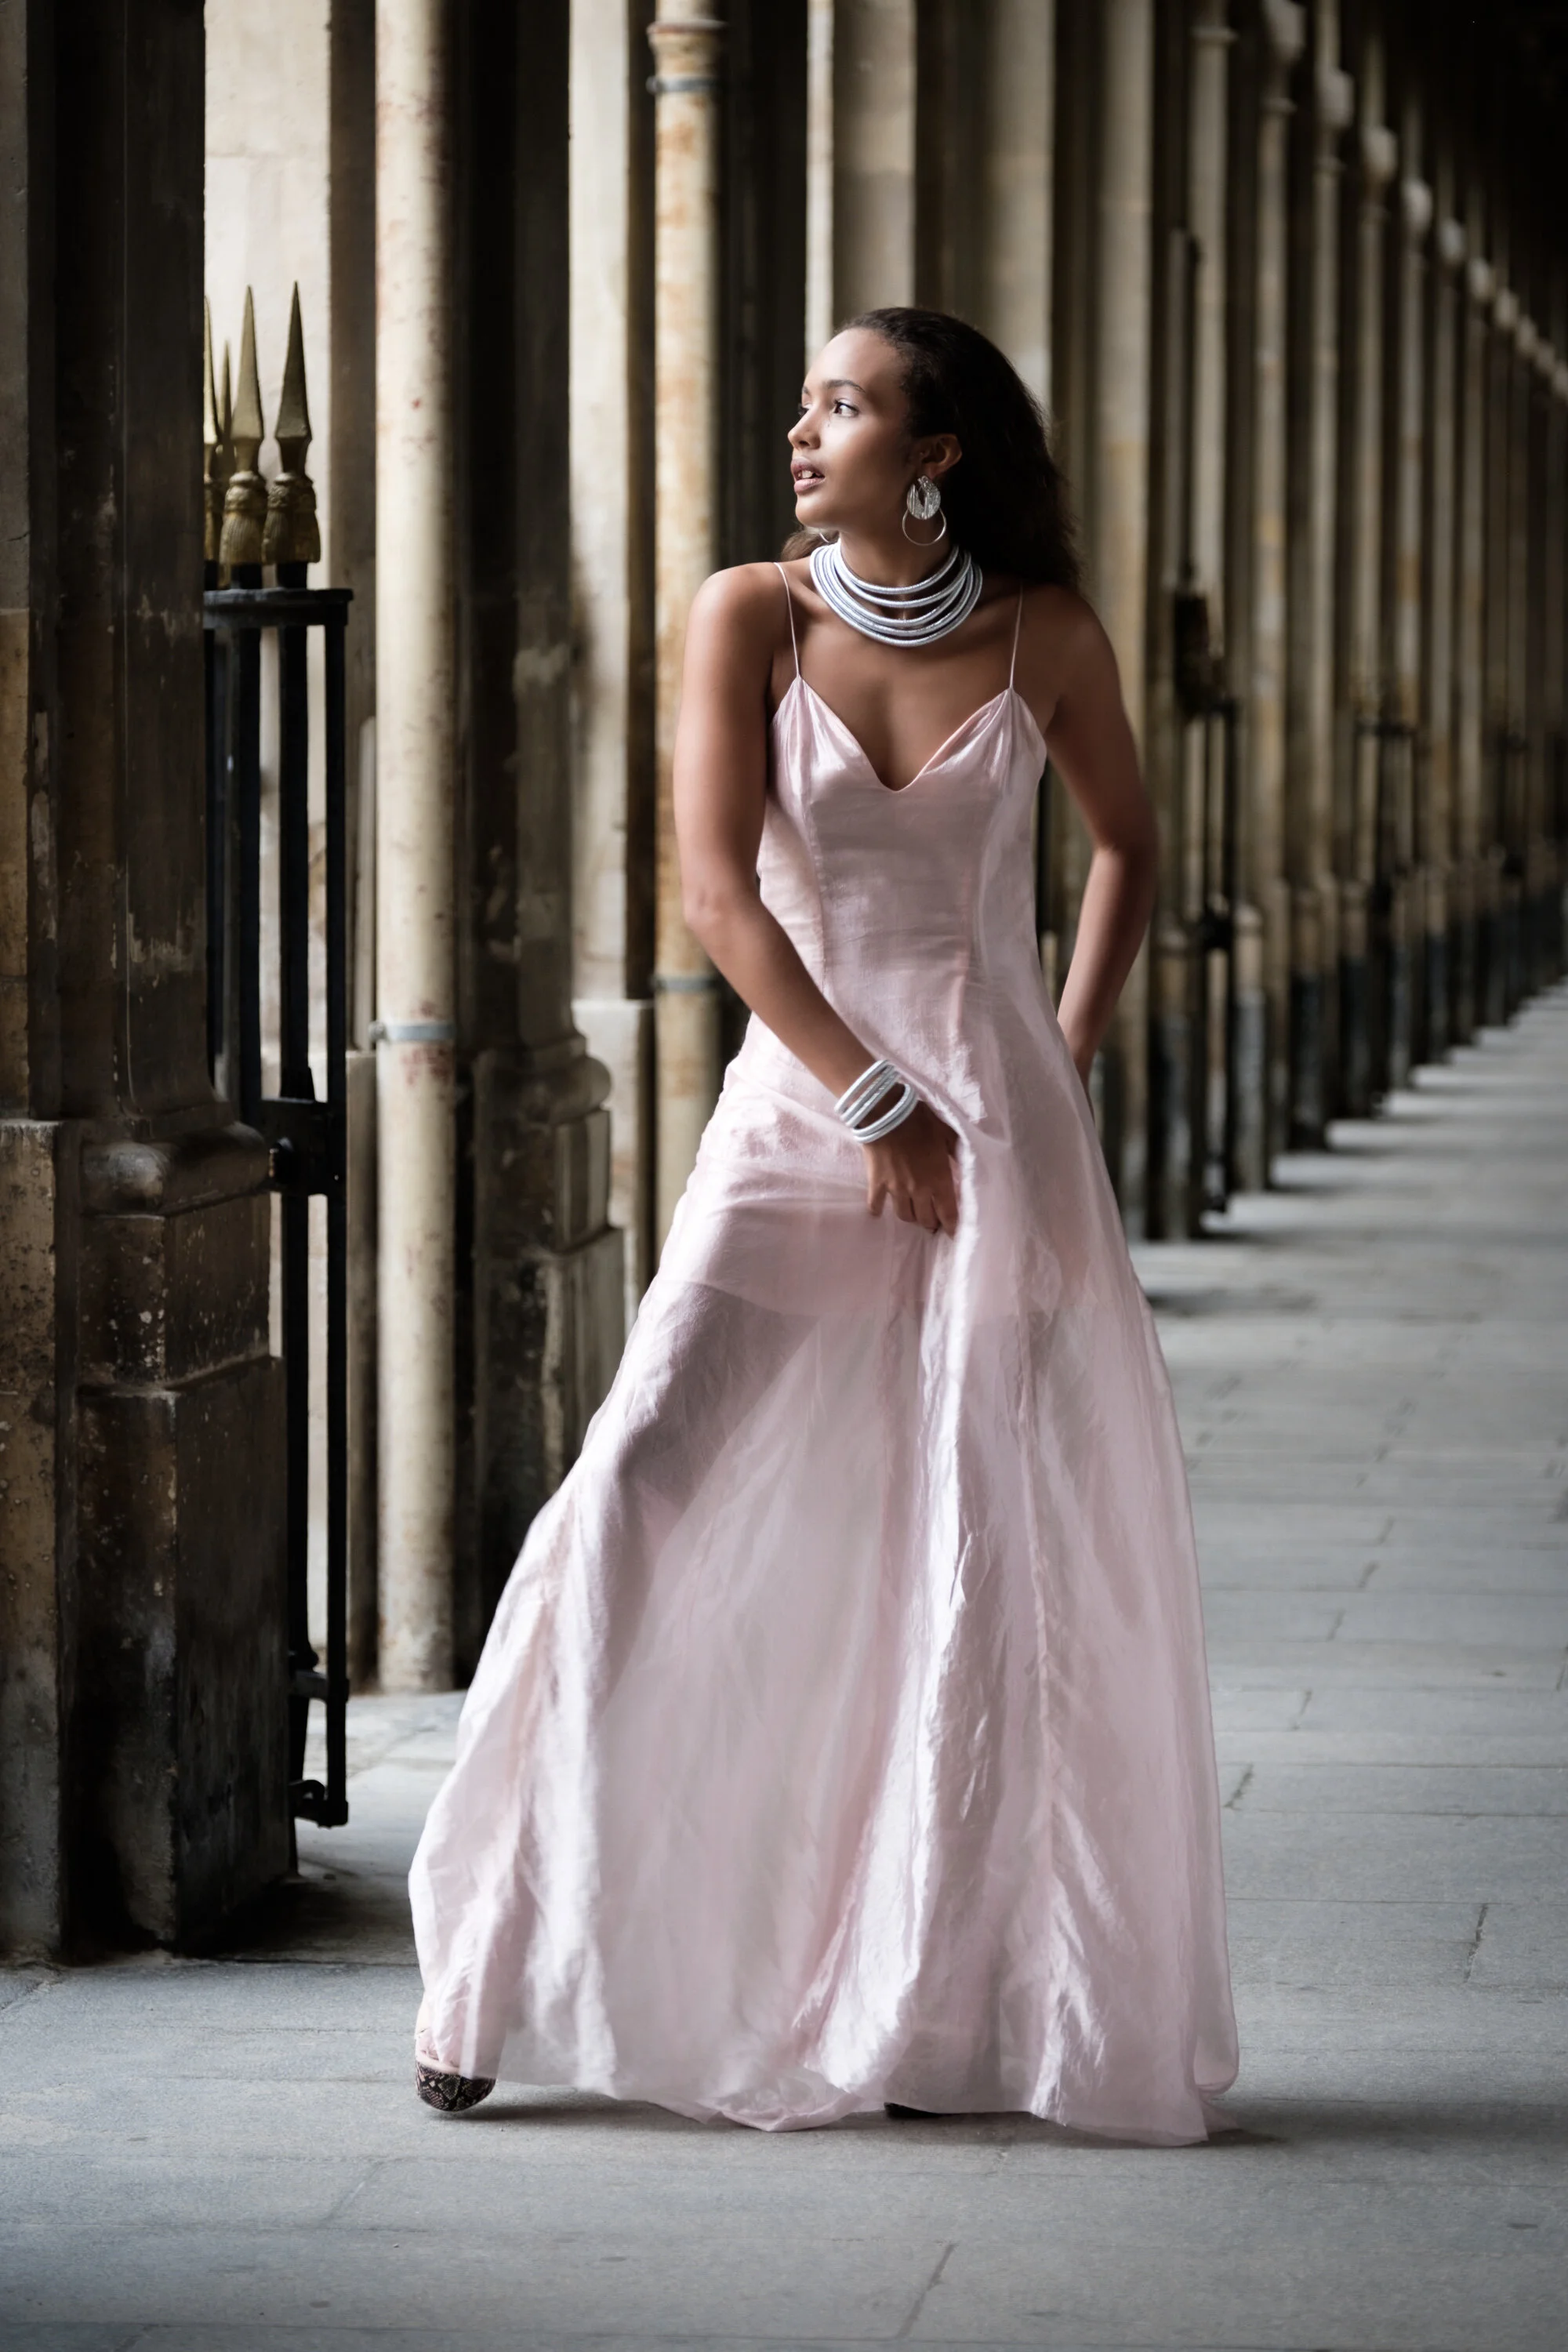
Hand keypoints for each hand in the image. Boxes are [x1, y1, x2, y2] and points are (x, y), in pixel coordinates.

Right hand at [862, 1100, 959, 1235]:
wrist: (885, 1112)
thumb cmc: (920, 1120)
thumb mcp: (948, 1133)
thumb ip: (957, 1152)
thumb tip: (966, 1164)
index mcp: (939, 1178)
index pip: (948, 1213)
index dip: (952, 1227)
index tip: (953, 1233)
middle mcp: (918, 1189)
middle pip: (926, 1219)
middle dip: (932, 1223)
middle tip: (934, 1222)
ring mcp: (896, 1188)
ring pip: (904, 1215)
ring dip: (911, 1217)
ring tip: (913, 1214)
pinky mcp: (877, 1183)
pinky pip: (876, 1204)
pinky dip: (878, 1210)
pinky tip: (879, 1212)